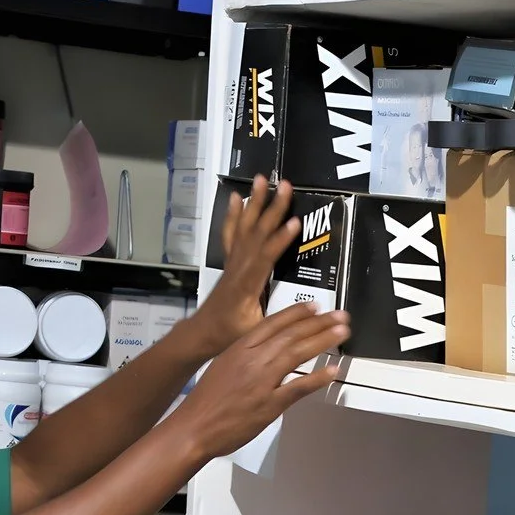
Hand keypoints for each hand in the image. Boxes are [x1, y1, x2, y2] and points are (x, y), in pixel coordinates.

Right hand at [170, 302, 348, 459]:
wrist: (193, 427)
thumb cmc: (206, 401)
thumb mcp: (224, 367)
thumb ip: (246, 357)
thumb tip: (267, 352)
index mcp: (239, 348)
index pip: (273, 323)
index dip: (297, 313)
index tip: (316, 307)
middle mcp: (252, 360)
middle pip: (290, 335)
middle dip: (319, 323)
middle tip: (340, 316)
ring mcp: (262, 382)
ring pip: (296, 354)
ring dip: (322, 341)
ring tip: (342, 333)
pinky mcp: (269, 405)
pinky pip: (298, 387)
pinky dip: (317, 378)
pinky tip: (333, 371)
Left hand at [191, 176, 298, 350]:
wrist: (203, 332)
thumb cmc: (230, 335)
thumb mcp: (256, 333)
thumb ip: (280, 320)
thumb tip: (311, 311)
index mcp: (246, 286)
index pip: (265, 258)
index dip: (280, 240)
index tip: (296, 222)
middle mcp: (239, 268)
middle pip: (257, 234)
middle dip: (272, 209)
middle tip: (285, 185)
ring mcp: (233, 262)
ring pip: (245, 227)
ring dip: (255, 202)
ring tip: (261, 179)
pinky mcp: (231, 261)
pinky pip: (232, 233)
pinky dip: (234, 215)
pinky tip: (237, 198)